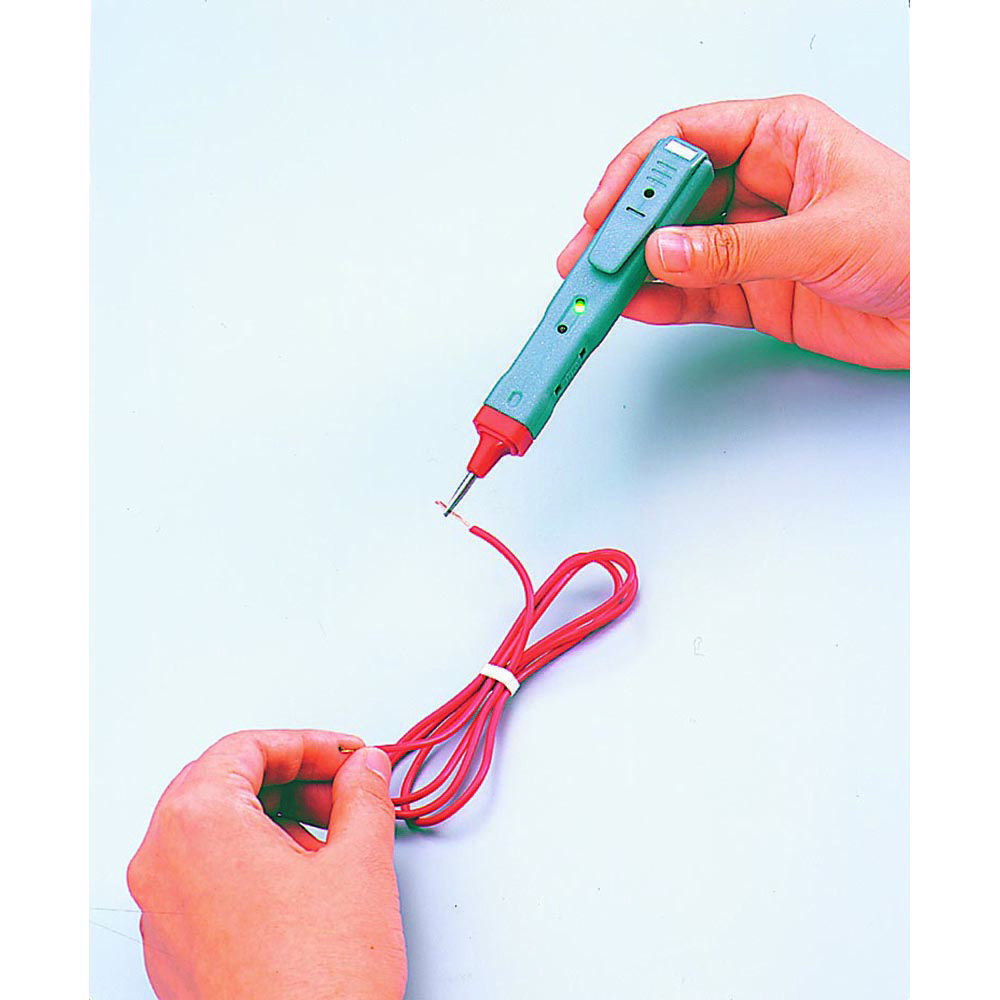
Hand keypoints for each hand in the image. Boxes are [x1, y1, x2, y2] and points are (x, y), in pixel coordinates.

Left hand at [127, 730, 405, 999]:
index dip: (308, 744)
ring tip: (334, 838)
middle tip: (346, 789)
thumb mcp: (360, 863)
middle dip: (293, 779)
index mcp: (196, 824)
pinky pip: (207, 875)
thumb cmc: (317, 983)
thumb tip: (365, 767)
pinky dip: (254, 858)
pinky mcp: (174, 948)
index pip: (246, 748)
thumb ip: (363, 795)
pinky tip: (305, 879)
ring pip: (215, 830)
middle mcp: (163, 862)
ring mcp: (161, 910)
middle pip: (225, 784)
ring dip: (276, 818)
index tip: (349, 756)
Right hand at [558, 95, 908, 368]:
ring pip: (677, 249)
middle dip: (627, 225)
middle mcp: (761, 186)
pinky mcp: (756, 291)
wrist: (955, 312)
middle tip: (591, 253)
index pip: (689, 138)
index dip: (638, 170)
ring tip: (598, 286)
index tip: (607, 205)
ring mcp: (754, 242)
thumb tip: (667, 251)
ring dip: (636, 268)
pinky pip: (696, 294)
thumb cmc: (923, 240)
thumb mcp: (824, 233)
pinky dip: (664, 302)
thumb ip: (736, 249)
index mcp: (782, 138)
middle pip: (673, 197)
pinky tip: (637, 306)